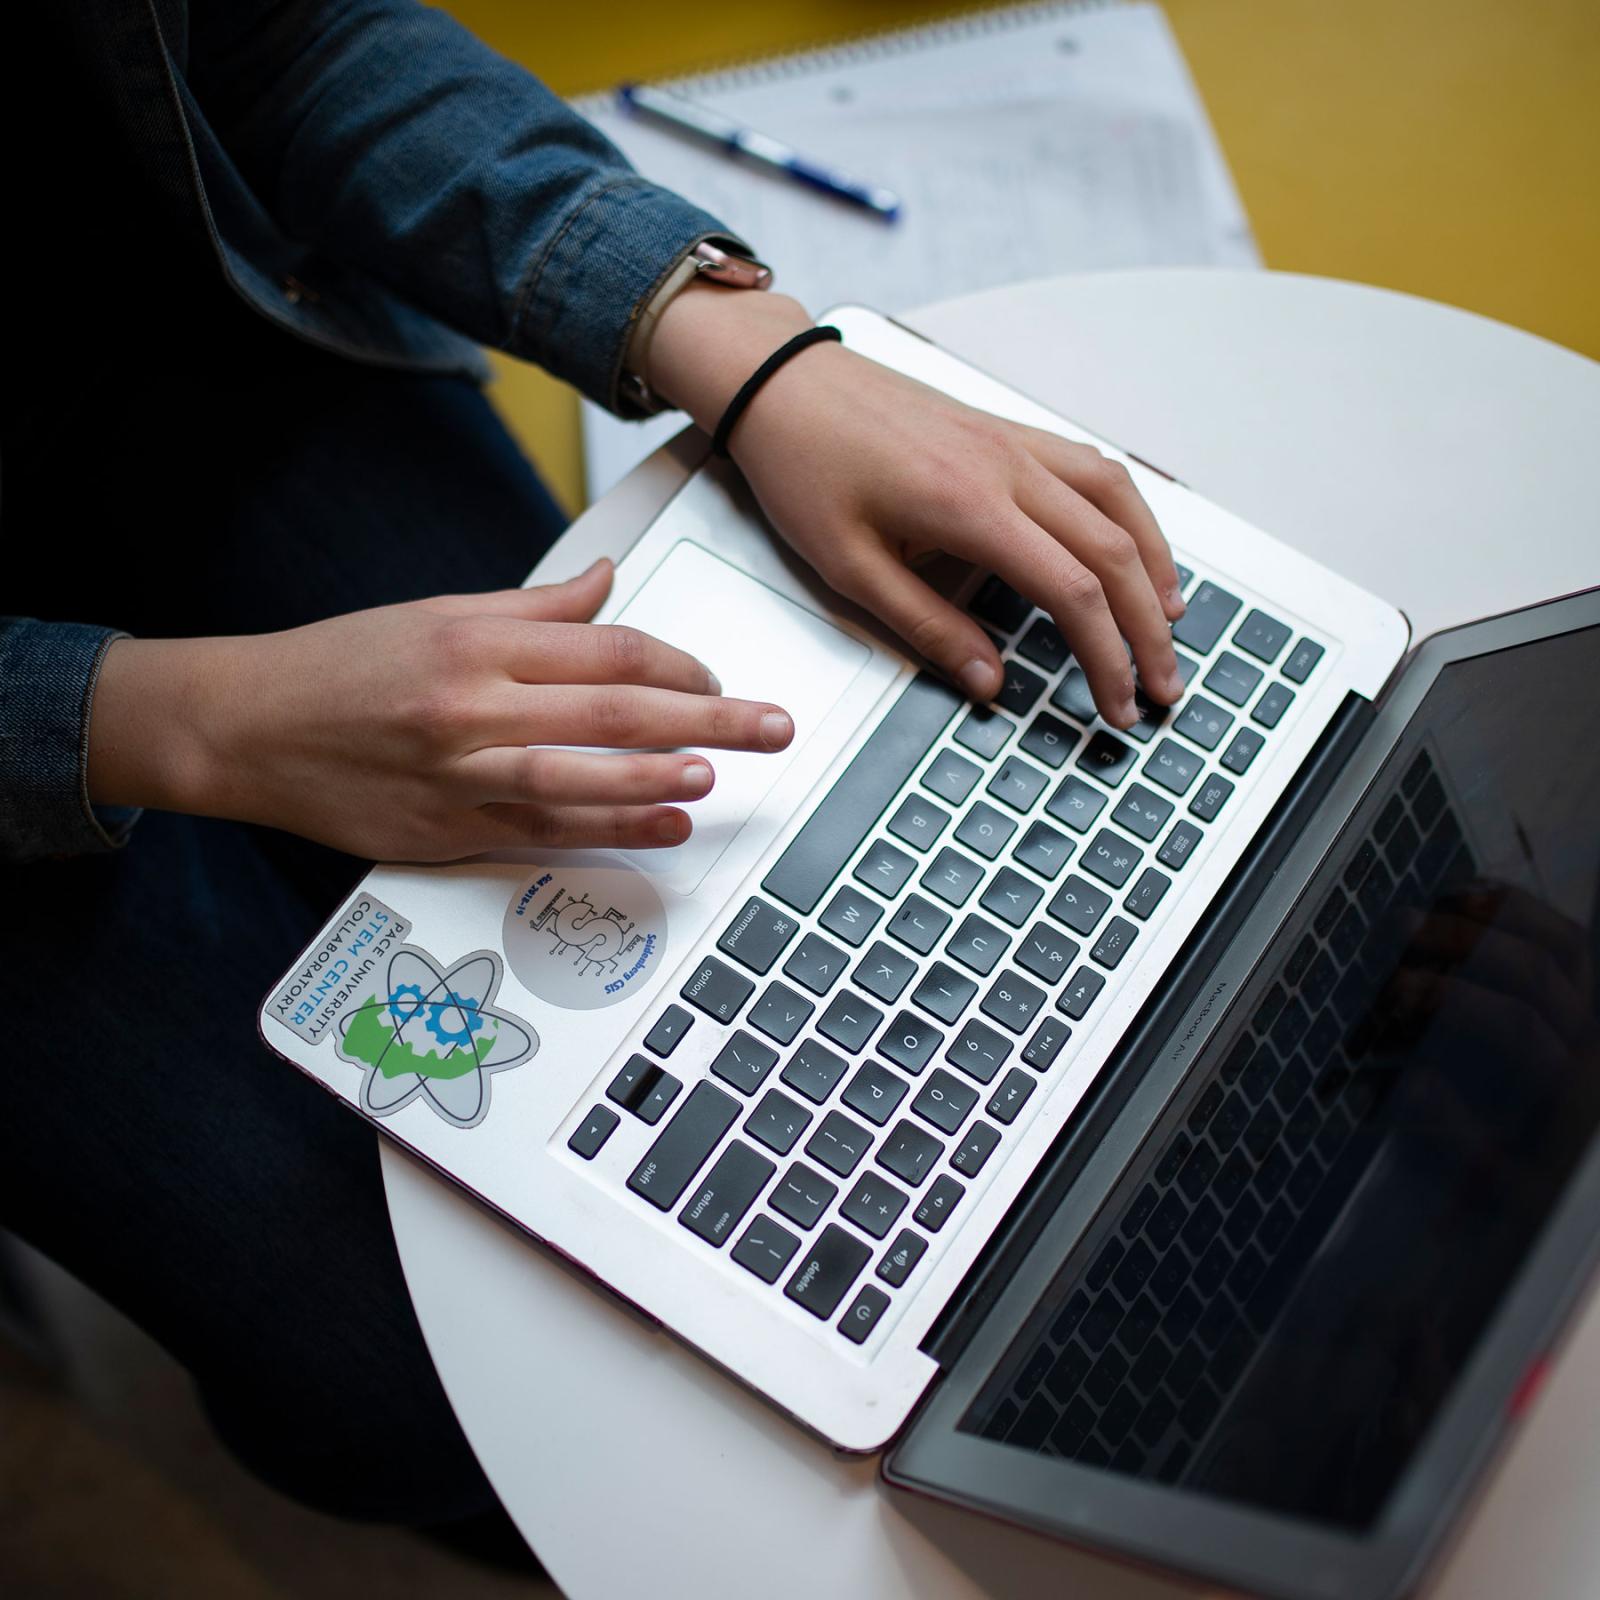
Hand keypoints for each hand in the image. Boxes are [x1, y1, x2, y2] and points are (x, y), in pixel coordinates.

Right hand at [86, 560, 793, 858]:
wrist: (247, 729)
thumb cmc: (341, 666)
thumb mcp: (438, 610)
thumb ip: (536, 606)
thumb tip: (609, 580)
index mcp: (478, 639)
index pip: (604, 650)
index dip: (676, 665)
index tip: (718, 679)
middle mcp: (474, 705)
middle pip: (613, 711)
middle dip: (706, 718)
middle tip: (772, 726)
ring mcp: (462, 773)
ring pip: (580, 778)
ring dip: (658, 780)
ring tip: (718, 775)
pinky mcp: (449, 828)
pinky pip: (544, 833)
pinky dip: (610, 832)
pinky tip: (662, 828)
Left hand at [649, 285, 1186, 727]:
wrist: (783, 383)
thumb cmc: (804, 464)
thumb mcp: (849, 567)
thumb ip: (927, 627)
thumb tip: (989, 680)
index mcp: (969, 507)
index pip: (1073, 593)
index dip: (1106, 657)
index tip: (1117, 703)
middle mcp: (1008, 467)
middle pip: (1114, 553)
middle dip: (1148, 630)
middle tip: (1163, 686)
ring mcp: (1014, 441)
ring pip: (1119, 502)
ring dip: (1155, 567)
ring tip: (1170, 624)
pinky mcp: (1008, 429)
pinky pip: (1094, 468)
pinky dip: (1130, 513)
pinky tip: (1135, 545)